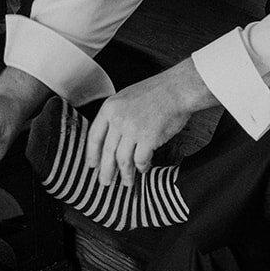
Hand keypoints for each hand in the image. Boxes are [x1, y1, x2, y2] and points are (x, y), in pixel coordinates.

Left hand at [86, 59, 213, 187]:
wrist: (177, 89)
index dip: (92, 154)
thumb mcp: (127, 97)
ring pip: (123, 160)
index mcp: (110, 108)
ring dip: (125, 174)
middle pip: (107, 152)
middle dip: (106, 171)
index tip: (92, 164)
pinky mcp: (148, 138)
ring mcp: (133, 129)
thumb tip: (111, 138)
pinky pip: (141, 160)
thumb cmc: (157, 92)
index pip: (94, 136)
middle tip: (105, 181)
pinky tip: (143, 169)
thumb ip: (116, 115)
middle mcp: (118, 119)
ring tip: (127, 181)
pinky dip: (142, 167)